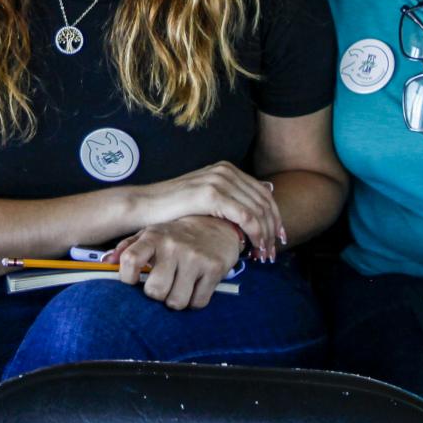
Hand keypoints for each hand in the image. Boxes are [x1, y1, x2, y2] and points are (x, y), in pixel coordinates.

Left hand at [114, 216, 243, 310]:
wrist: (217, 224)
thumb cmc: (177, 234)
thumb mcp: (151, 233)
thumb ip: (127, 247)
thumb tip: (107, 262)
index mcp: (154, 236)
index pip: (130, 260)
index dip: (126, 278)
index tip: (133, 282)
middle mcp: (174, 246)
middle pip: (155, 290)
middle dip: (157, 294)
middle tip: (162, 286)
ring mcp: (195, 258)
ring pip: (176, 301)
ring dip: (176, 300)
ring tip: (178, 286)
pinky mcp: (214, 269)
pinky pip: (198, 302)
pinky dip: (195, 301)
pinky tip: (195, 287)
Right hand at [129, 162, 284, 258]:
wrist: (145, 206)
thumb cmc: (172, 208)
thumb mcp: (204, 198)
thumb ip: (227, 200)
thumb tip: (252, 213)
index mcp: (225, 169)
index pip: (263, 192)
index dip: (275, 216)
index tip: (277, 237)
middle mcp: (225, 170)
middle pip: (265, 201)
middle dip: (273, 228)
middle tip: (273, 250)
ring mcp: (219, 180)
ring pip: (258, 210)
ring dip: (265, 235)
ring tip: (264, 254)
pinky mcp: (212, 194)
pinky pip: (246, 216)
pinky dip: (254, 234)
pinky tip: (252, 247)